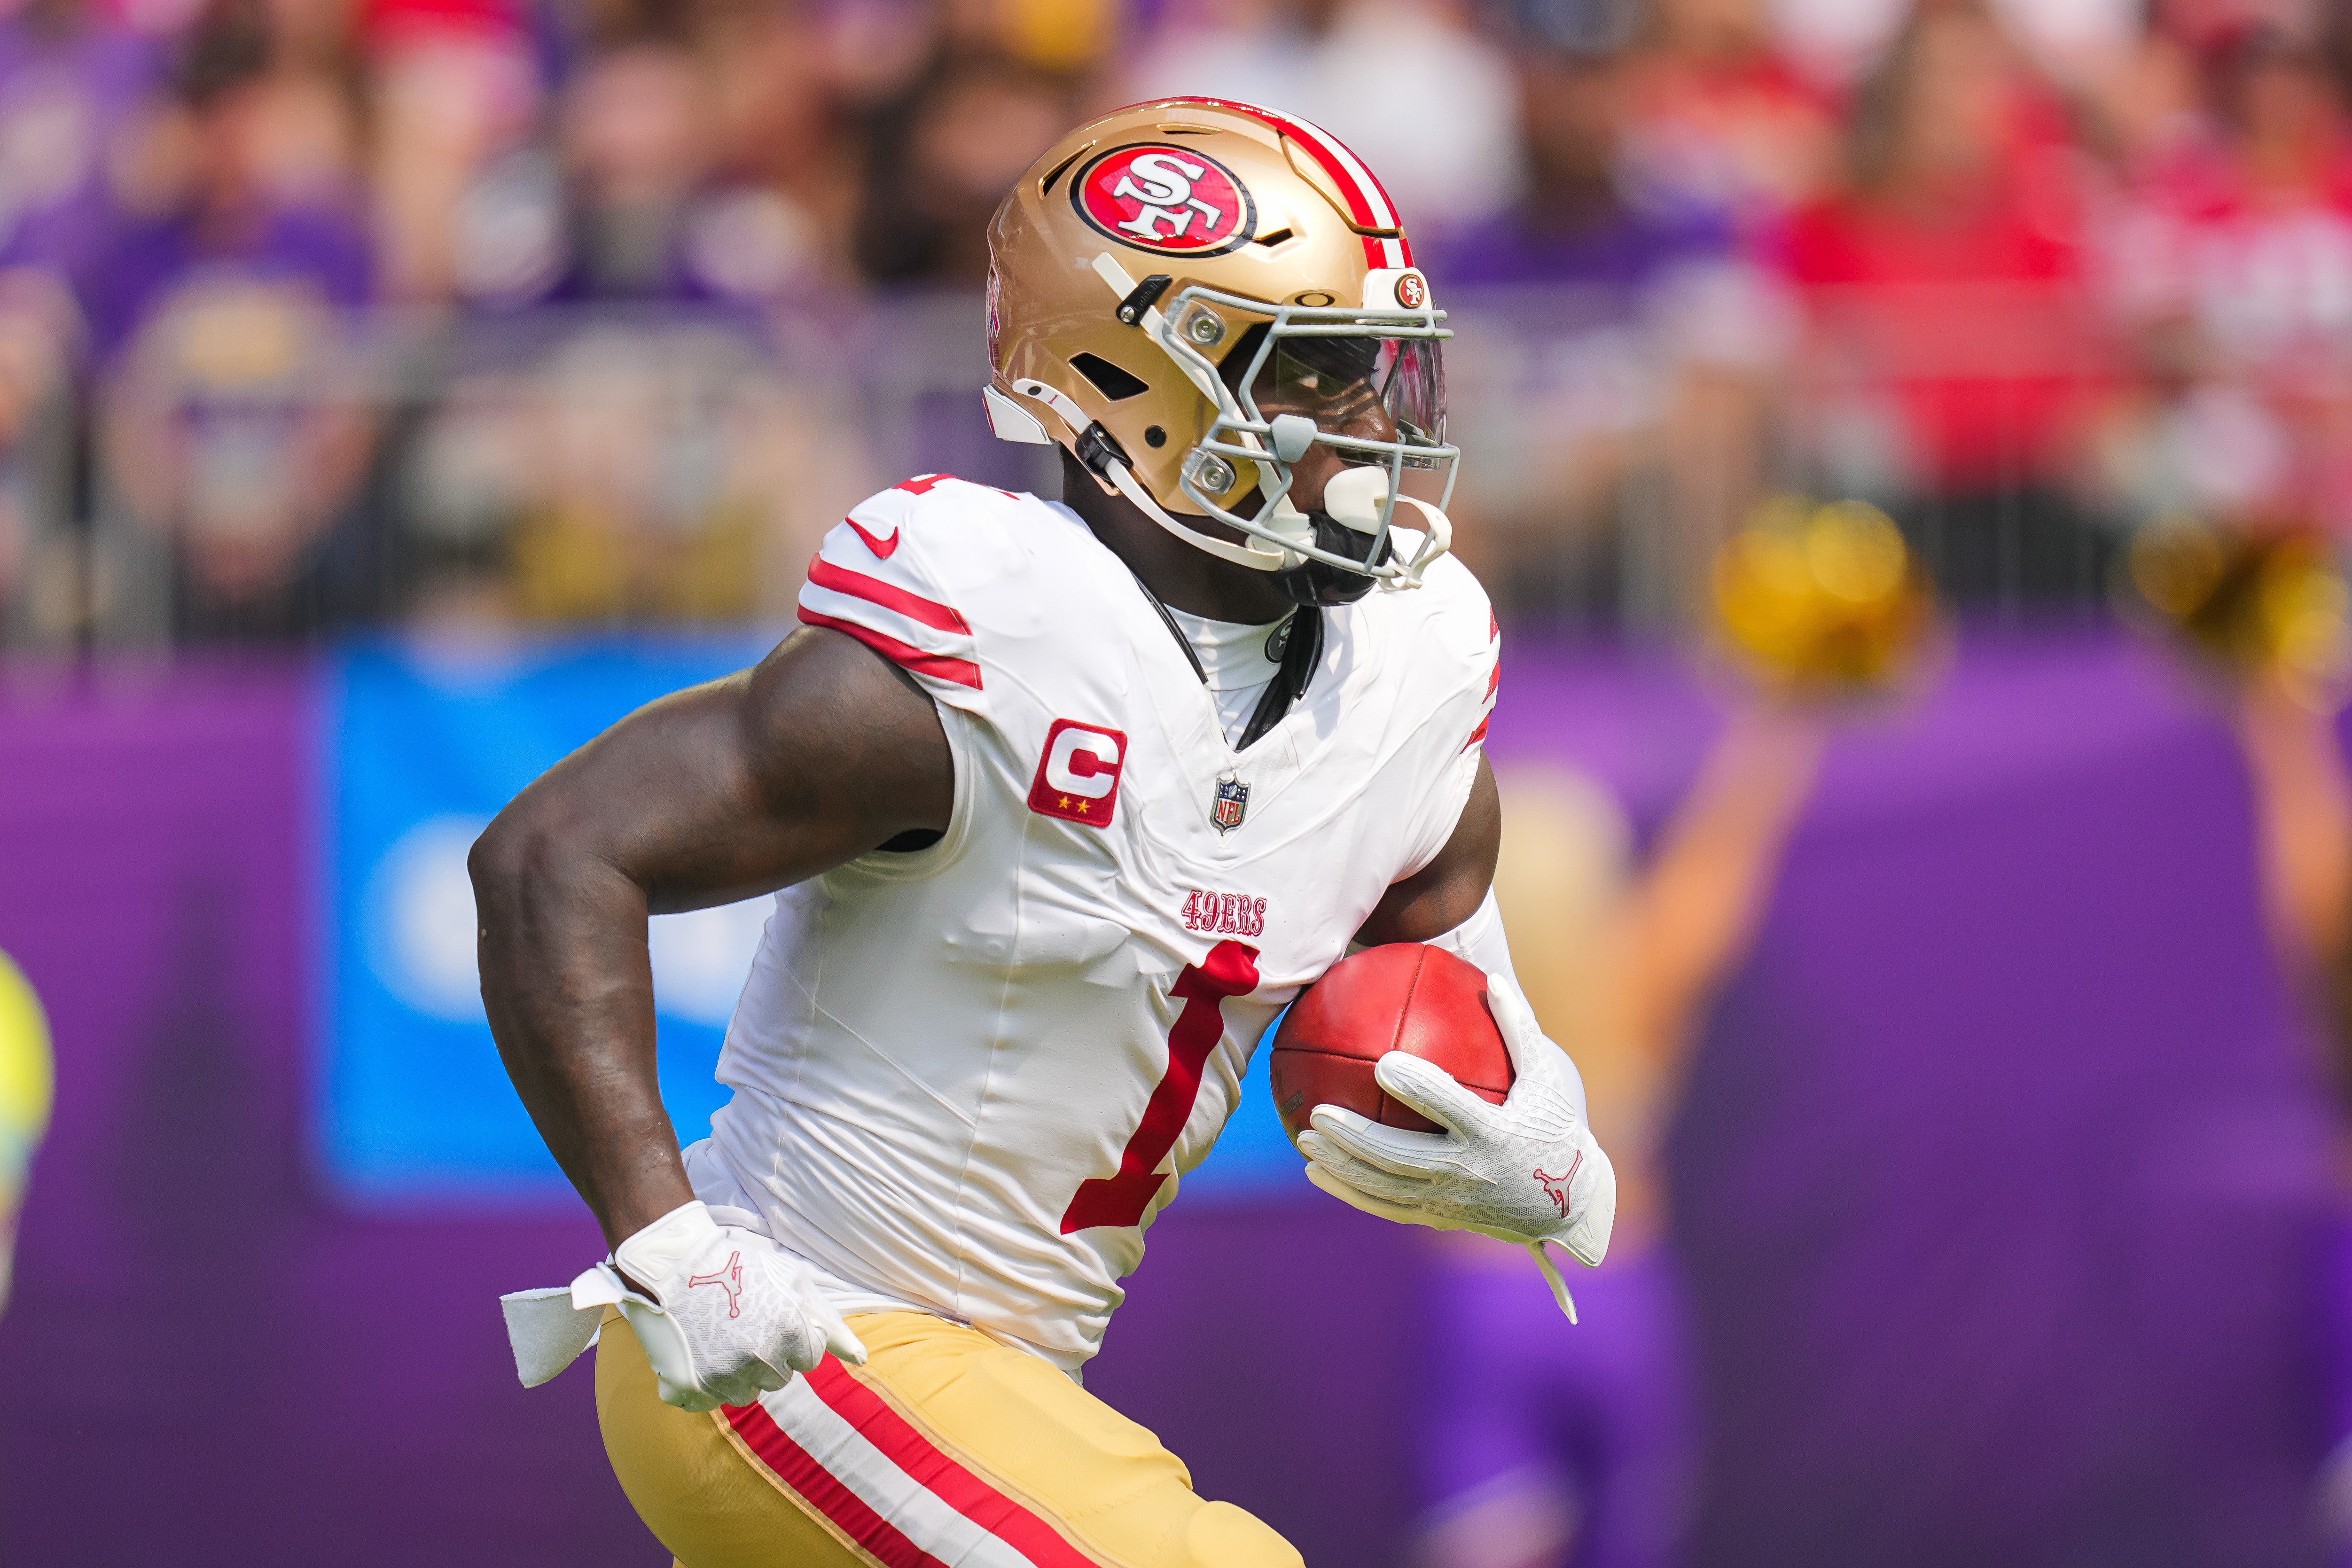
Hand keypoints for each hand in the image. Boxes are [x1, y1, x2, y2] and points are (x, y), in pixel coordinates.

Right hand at [601, 1201, 867, 1411]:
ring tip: (722, 1336)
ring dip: (741, 1372)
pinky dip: (708, 1382)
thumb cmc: (742, 1268)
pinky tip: (700, 1351)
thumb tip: (862, 1359)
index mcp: (791, 1333)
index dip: (792, 1337)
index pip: (809, 1359)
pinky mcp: (692, 1390)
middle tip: (744, 1324)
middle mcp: (760, 1360)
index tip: (771, 1316)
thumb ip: (830, 1324)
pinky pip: (713, 1401)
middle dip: (769, 1355)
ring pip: (748, 1393)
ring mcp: (724, 1378)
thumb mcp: (794, 1282)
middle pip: (780, 1378)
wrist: (673, 1262)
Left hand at [1295, 973, 1615, 1265]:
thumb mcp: (1545, 1079)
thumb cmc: (1553, 1128)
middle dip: (1355, 1137)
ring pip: (1384, 1187)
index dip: (1417, 1086)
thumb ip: (1518, 1029)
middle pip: (1400, 1157)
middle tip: (1318, 1113)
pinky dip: (1348, 1192)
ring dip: (1342, 1165)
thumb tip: (1491, 977)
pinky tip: (1316, 1172)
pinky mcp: (1438, 1218)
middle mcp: (1468, 1172)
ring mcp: (1450, 1201)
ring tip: (1305, 1141)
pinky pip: (1385, 1208)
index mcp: (1493, 1133)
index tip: (1382, 1064)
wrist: (1568, 1204)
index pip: (1448, 1107)